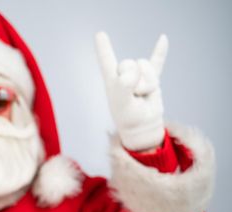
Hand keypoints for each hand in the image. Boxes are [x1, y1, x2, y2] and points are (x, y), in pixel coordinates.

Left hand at [95, 32, 167, 150]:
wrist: (143, 125)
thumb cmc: (129, 116)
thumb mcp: (123, 102)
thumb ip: (124, 86)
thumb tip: (132, 73)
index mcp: (112, 79)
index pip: (106, 60)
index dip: (104, 48)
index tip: (99, 34)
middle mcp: (123, 74)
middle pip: (130, 63)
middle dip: (135, 80)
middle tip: (134, 95)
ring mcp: (138, 75)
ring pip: (146, 67)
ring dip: (147, 83)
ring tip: (142, 95)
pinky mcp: (152, 78)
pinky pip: (157, 61)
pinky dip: (160, 51)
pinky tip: (163, 38)